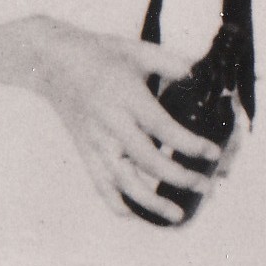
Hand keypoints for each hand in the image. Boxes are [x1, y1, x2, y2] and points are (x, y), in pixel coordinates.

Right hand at [0, 17, 225, 221]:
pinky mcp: (84, 152)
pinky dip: (117, 205)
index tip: (213, 154)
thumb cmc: (100, 53)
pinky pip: (99, 186)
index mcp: (125, 96)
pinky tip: (136, 215)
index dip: (190, 145)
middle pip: (148, 161)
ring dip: (152, 202)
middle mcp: (109, 122)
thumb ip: (172, 63)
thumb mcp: (138, 50)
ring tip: (177, 214)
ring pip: (123, 182)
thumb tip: (203, 76)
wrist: (52, 61)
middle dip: (181, 178)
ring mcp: (94, 141)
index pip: (162, 127)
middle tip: (208, 187)